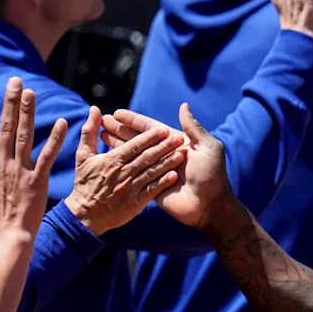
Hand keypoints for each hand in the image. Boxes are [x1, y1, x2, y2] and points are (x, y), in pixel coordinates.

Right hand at [0, 77, 66, 242]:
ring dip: (29, 112)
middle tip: (16, 81)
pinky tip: (63, 122)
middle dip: (11, 102)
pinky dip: (56, 139)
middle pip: (7, 126)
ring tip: (32, 92)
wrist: (6, 237)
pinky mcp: (39, 180)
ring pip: (26, 135)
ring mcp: (22, 170)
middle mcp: (3, 163)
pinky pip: (48, 155)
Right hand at [64, 106, 186, 234]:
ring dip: (165, 158)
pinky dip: (162, 181)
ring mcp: (133, 187)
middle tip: (169, 130)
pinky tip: (172, 174)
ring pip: (152, 169)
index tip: (153, 118)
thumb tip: (94, 109)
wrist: (89, 219)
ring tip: (177, 146)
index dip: (139, 126)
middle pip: (144, 152)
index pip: (133, 139)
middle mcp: (125, 171)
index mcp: (114, 159)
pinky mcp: (138, 202)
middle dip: (157, 141)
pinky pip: (153, 190)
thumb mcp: (82, 158)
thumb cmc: (83, 185)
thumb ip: (88, 133)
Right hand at [101, 104, 228, 229]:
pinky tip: (107, 158)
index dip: (133, 121)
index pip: (150, 129)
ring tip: (99, 135)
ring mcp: (156, 171)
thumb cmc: (213, 176)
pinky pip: (135, 173)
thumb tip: (183, 105)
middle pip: (138, 140)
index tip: (116, 113)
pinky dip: (123, 165)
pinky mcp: (150, 186)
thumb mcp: (208, 148)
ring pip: (133, 155)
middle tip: (102, 122)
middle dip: (120, 130)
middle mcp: (164, 155)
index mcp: (176, 143)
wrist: (211, 205)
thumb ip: (193, 128)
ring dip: (117, 145)